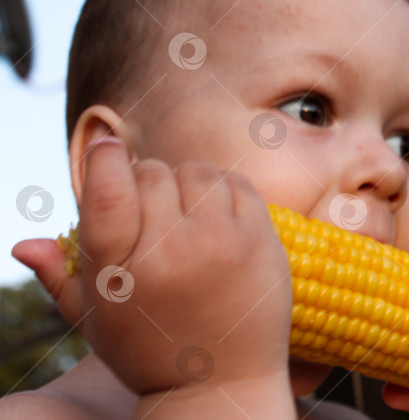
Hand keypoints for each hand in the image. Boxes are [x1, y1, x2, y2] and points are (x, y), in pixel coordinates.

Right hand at [13, 137, 294, 417]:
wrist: (221, 383)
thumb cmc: (151, 350)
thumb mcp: (96, 321)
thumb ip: (60, 277)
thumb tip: (24, 243)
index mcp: (122, 268)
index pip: (107, 189)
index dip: (105, 158)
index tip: (108, 149)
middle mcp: (171, 250)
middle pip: (152, 173)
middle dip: (148, 182)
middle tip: (155, 211)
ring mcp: (221, 242)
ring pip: (197, 172)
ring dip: (187, 183)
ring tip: (187, 214)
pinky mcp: (260, 241)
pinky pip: (238, 184)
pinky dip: (224, 190)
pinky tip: (218, 216)